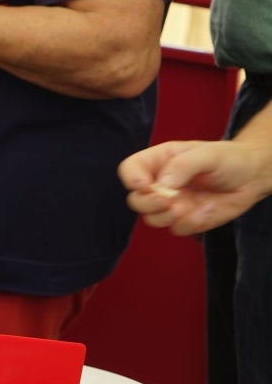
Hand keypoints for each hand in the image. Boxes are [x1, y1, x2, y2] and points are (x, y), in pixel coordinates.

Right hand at [118, 138, 271, 235]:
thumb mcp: (207, 154)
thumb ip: (182, 166)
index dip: (131, 178)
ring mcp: (171, 204)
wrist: (253, 176)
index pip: (130, 170)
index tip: (145, 184)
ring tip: (187, 207)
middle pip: (135, 200)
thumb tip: (161, 186)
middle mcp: (160, 184)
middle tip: (167, 200)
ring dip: (166, 216)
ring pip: (151, 219)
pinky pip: (177, 229)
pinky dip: (190, 223)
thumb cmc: (229, 158)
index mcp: (159, 162)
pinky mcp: (186, 220)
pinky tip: (206, 210)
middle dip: (148, 203)